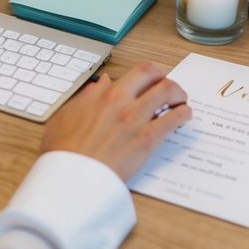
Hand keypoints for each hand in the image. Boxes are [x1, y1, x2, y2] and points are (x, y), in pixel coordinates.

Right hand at [40, 61, 190, 182]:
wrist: (71, 176)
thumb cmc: (64, 150)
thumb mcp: (67, 114)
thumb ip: (88, 96)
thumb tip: (102, 83)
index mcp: (106, 95)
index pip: (138, 72)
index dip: (152, 72)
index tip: (156, 76)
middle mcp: (124, 102)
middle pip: (157, 77)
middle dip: (168, 79)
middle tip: (171, 87)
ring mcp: (137, 120)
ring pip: (168, 94)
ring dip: (179, 94)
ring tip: (181, 101)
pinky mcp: (147, 141)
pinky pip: (172, 121)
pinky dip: (182, 114)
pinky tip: (184, 116)